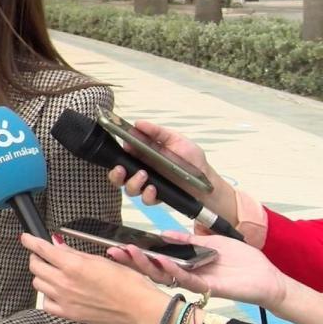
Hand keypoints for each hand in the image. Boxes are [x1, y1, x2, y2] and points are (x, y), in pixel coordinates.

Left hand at [21, 233, 166, 323]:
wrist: (139, 307)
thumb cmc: (126, 282)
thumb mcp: (99, 260)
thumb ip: (74, 253)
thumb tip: (57, 245)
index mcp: (73, 265)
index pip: (42, 249)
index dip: (30, 241)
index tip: (26, 238)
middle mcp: (64, 283)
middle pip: (35, 266)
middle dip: (36, 257)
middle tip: (43, 255)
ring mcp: (64, 300)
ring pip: (38, 284)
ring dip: (42, 275)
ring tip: (52, 272)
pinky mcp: (69, 314)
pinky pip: (47, 304)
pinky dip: (48, 296)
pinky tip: (56, 292)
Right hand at [106, 121, 237, 224]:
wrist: (207, 181)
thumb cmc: (192, 159)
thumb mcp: (176, 140)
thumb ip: (157, 132)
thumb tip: (138, 123)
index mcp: (144, 155)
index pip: (124, 154)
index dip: (119, 153)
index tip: (124, 148)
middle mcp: (143, 170)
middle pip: (120, 174)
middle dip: (116, 174)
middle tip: (121, 169)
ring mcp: (149, 184)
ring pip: (129, 188)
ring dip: (132, 183)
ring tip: (143, 176)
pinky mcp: (156, 197)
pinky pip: (145, 199)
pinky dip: (147, 195)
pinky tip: (154, 189)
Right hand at [106, 230, 286, 309]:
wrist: (266, 276)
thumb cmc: (242, 260)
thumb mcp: (210, 242)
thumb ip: (188, 240)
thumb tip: (164, 233)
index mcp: (183, 263)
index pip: (153, 259)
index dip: (136, 253)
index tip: (118, 244)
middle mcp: (184, 273)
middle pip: (151, 269)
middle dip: (131, 260)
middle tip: (113, 250)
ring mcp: (194, 281)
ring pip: (163, 276)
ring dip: (145, 264)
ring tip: (131, 252)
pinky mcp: (206, 287)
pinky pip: (185, 279)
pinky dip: (172, 269)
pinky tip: (162, 259)